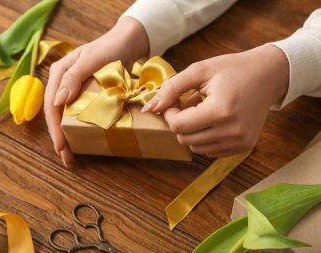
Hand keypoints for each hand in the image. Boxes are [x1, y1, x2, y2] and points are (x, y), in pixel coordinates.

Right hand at [44, 17, 148, 166]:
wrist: (129, 42)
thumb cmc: (109, 48)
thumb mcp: (89, 60)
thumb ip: (73, 78)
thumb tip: (57, 101)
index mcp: (59, 74)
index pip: (52, 105)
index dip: (55, 128)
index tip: (61, 146)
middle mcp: (64, 83)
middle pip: (57, 114)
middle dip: (60, 137)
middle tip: (66, 157)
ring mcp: (76, 90)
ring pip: (67, 116)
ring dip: (69, 136)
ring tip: (72, 155)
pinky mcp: (88, 94)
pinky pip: (81, 113)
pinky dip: (80, 128)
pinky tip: (83, 140)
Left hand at [142, 45, 288, 156]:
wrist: (269, 75)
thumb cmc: (232, 69)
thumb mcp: (199, 71)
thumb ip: (171, 88)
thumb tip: (149, 109)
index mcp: (220, 111)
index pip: (178, 126)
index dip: (170, 113)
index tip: (176, 100)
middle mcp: (232, 132)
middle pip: (184, 138)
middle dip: (180, 121)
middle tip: (190, 103)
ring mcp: (240, 142)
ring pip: (195, 147)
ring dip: (192, 130)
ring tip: (203, 110)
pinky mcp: (244, 147)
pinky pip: (210, 151)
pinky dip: (205, 137)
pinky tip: (214, 120)